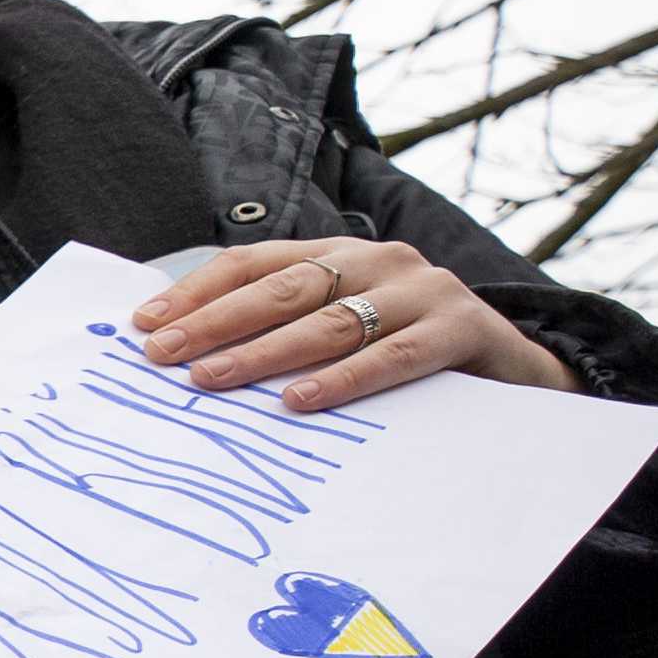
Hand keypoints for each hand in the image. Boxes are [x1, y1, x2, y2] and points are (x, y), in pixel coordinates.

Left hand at [128, 236, 570, 413]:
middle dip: (215, 322)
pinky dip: (344, 378)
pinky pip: (393, 355)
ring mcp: (422, 289)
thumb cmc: (408, 352)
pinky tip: (299, 401)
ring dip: (264, 352)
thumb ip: (284, 332)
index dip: (197, 292)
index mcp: (339, 256)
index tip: (143, 327)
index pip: (253, 263)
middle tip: (161, 356)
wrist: (514, 368)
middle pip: (282, 288)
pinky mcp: (459, 326)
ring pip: (329, 321)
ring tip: (211, 380)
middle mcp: (377, 260)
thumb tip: (189, 360)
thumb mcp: (345, 331)